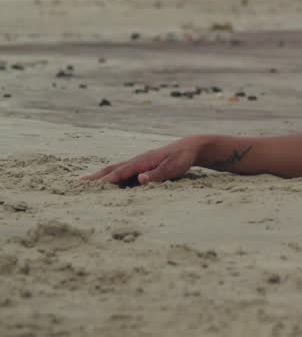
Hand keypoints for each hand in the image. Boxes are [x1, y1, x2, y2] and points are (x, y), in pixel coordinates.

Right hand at [81, 137, 205, 185]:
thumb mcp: (173, 168)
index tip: (90, 188)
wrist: (190, 148)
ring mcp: (138, 163)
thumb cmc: (182, 158)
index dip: (105, 181)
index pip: (120, 173)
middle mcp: (137, 161)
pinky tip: (107, 185)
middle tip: (78, 184)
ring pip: (116, 170)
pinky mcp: (142, 167)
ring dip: (101, 177)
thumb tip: (140, 179)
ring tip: (86, 184)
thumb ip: (157, 174)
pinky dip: (112, 177)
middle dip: (96, 177)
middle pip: (112, 169)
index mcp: (142, 161)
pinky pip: (124, 173)